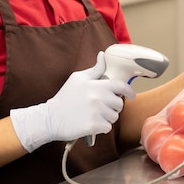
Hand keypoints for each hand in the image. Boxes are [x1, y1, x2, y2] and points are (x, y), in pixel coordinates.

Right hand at [10, 51, 134, 152]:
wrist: (51, 117)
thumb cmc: (65, 97)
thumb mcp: (78, 79)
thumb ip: (94, 70)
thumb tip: (102, 56)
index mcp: (95, 85)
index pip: (120, 86)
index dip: (129, 91)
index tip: (131, 95)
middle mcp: (98, 97)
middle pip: (119, 104)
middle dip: (113, 106)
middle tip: (101, 107)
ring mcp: (96, 112)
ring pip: (114, 117)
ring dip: (107, 118)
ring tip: (94, 115)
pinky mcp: (94, 126)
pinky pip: (107, 127)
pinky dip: (101, 127)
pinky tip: (91, 123)